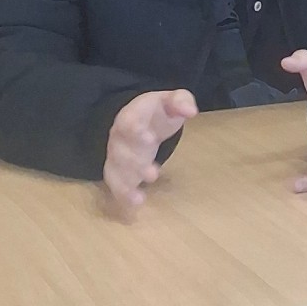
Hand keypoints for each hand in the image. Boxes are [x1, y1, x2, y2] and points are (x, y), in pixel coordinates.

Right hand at [104, 89, 197, 210]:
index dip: (137, 132)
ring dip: (127, 184)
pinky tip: (135, 204)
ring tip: (140, 198)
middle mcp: (119, 137)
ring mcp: (117, 155)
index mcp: (131, 116)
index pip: (129, 122)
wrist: (140, 119)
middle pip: (121, 151)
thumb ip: (180, 101)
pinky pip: (115, 184)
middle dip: (135, 164)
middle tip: (152, 175)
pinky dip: (122, 195)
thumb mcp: (170, 101)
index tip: (151, 141)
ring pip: (116, 170)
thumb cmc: (157, 111)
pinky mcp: (118, 171)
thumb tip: (191, 111)